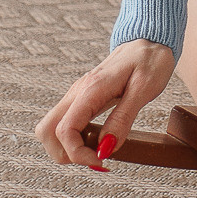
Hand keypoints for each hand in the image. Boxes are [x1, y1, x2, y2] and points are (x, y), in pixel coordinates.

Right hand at [34, 38, 174, 170]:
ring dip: (68, 148)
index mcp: (90, 89)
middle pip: (46, 131)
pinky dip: (76, 139)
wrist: (150, 38)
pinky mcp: (82, 98)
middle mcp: (78, 92)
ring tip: (98, 149)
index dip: (78, 153)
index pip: (64, 130)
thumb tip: (105, 148)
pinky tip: (99, 140)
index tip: (102, 159)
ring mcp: (77, 95)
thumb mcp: (144, 90)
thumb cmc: (150, 60)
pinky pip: (67, 123)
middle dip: (65, 154)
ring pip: (51, 129)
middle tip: (95, 157)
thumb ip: (123, 119)